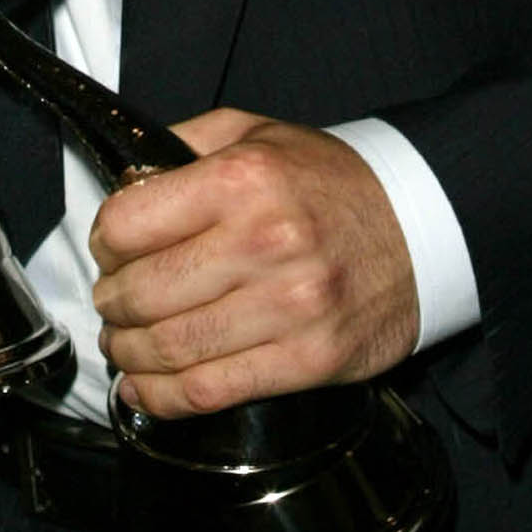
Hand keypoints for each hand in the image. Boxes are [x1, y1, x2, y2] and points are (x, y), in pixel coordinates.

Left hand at [90, 113, 419, 418]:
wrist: (426, 225)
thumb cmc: (332, 182)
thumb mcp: (257, 134)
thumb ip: (182, 146)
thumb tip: (122, 187)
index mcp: (243, 180)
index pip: (128, 224)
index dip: (105, 241)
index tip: (110, 250)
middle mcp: (265, 242)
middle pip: (142, 293)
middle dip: (112, 304)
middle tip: (113, 303)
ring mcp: (290, 307)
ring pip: (170, 348)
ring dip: (129, 353)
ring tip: (124, 344)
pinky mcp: (310, 359)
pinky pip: (212, 390)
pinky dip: (163, 398)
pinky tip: (143, 389)